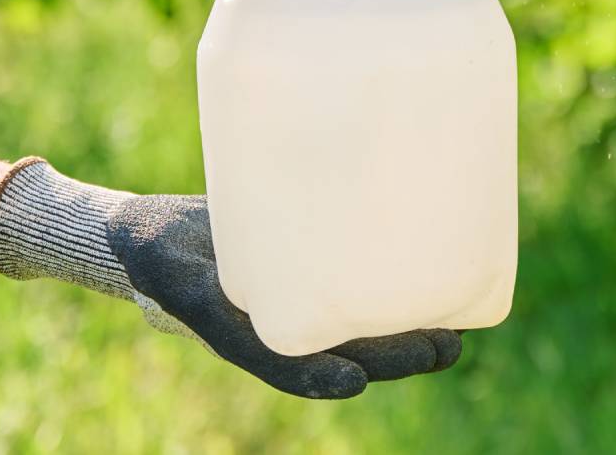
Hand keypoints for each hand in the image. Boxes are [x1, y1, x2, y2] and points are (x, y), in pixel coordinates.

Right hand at [0, 159, 461, 398]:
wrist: (165, 234)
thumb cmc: (158, 254)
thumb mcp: (168, 270)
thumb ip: (192, 285)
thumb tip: (194, 289)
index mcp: (249, 339)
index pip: (285, 365)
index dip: (317, 376)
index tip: (352, 380)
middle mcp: (285, 329)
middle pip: (344, 352)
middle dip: (394, 357)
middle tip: (444, 350)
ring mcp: (304, 305)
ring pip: (363, 330)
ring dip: (409, 338)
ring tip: (456, 336)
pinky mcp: (319, 274)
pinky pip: (363, 292)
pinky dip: (399, 297)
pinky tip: (440, 286)